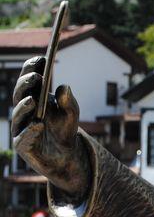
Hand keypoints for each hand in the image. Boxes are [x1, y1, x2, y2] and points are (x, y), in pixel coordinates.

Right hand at [11, 56, 90, 200]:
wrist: (67, 157)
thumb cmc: (65, 131)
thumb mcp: (72, 115)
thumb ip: (69, 102)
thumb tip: (64, 87)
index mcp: (32, 100)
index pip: (28, 82)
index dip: (31, 69)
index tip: (41, 59)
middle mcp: (23, 112)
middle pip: (20, 95)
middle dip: (26, 85)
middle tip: (36, 77)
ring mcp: (20, 128)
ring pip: (18, 116)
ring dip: (24, 106)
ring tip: (32, 100)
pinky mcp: (23, 146)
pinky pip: (23, 138)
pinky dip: (30, 132)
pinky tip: (38, 125)